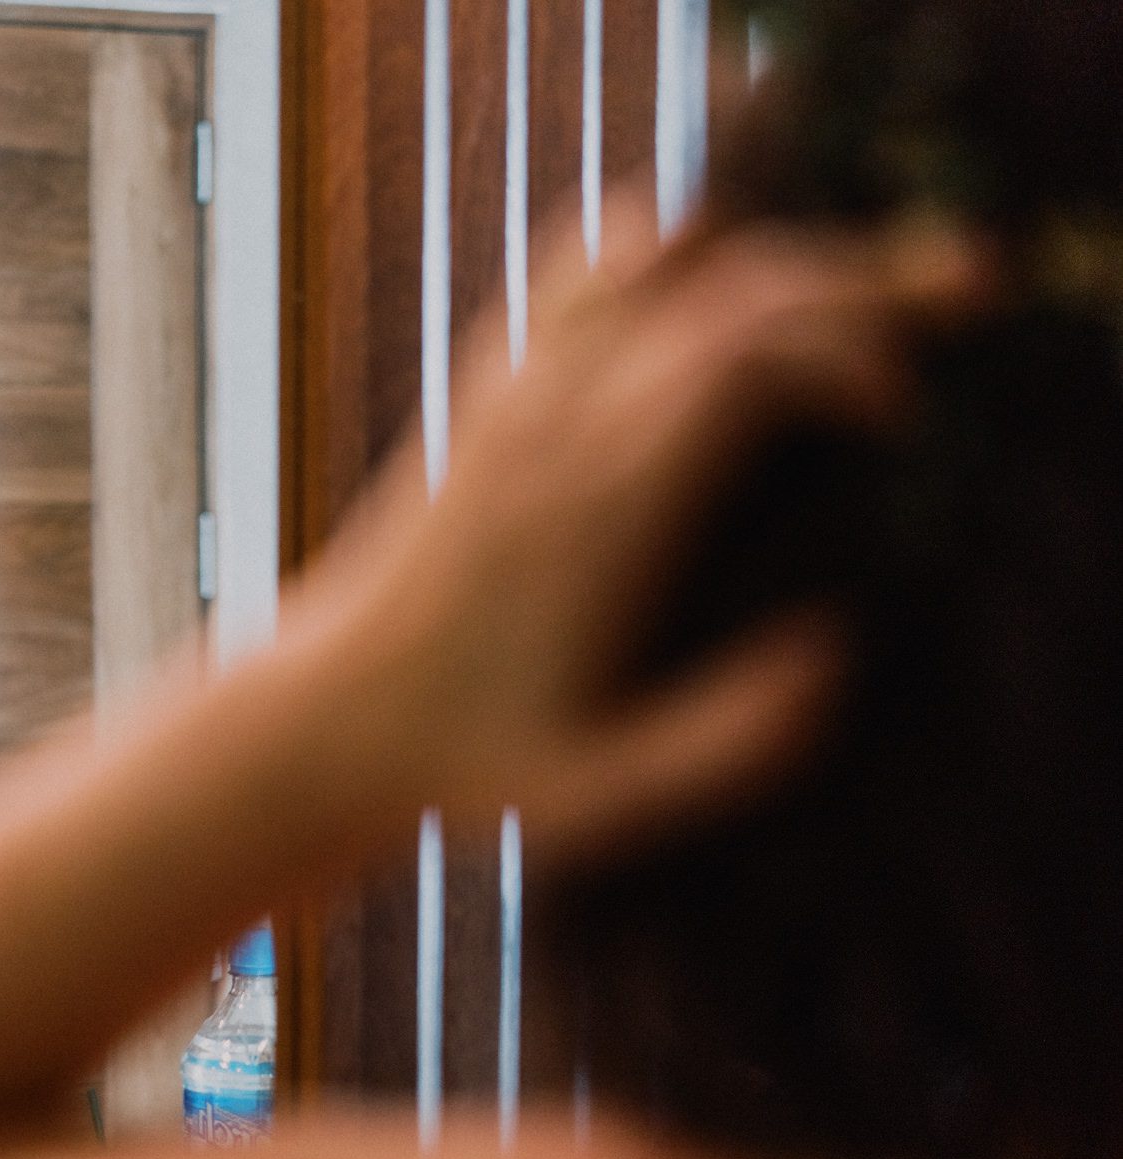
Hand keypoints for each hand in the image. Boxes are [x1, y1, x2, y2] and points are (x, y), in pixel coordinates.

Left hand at [349, 208, 986, 857]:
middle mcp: (558, 429)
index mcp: (600, 511)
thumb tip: (832, 655)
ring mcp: (514, 398)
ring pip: (662, 262)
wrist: (328, 713)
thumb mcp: (593, 800)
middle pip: (728, 293)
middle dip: (855, 282)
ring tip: (854, 291)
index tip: (903, 413)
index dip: (851, 357)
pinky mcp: (488, 394)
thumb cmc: (464, 763)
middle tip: (944, 309)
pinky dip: (656, 244)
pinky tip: (710, 256)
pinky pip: (575, 273)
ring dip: (772, 257)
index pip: (746, 365)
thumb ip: (718, 744)